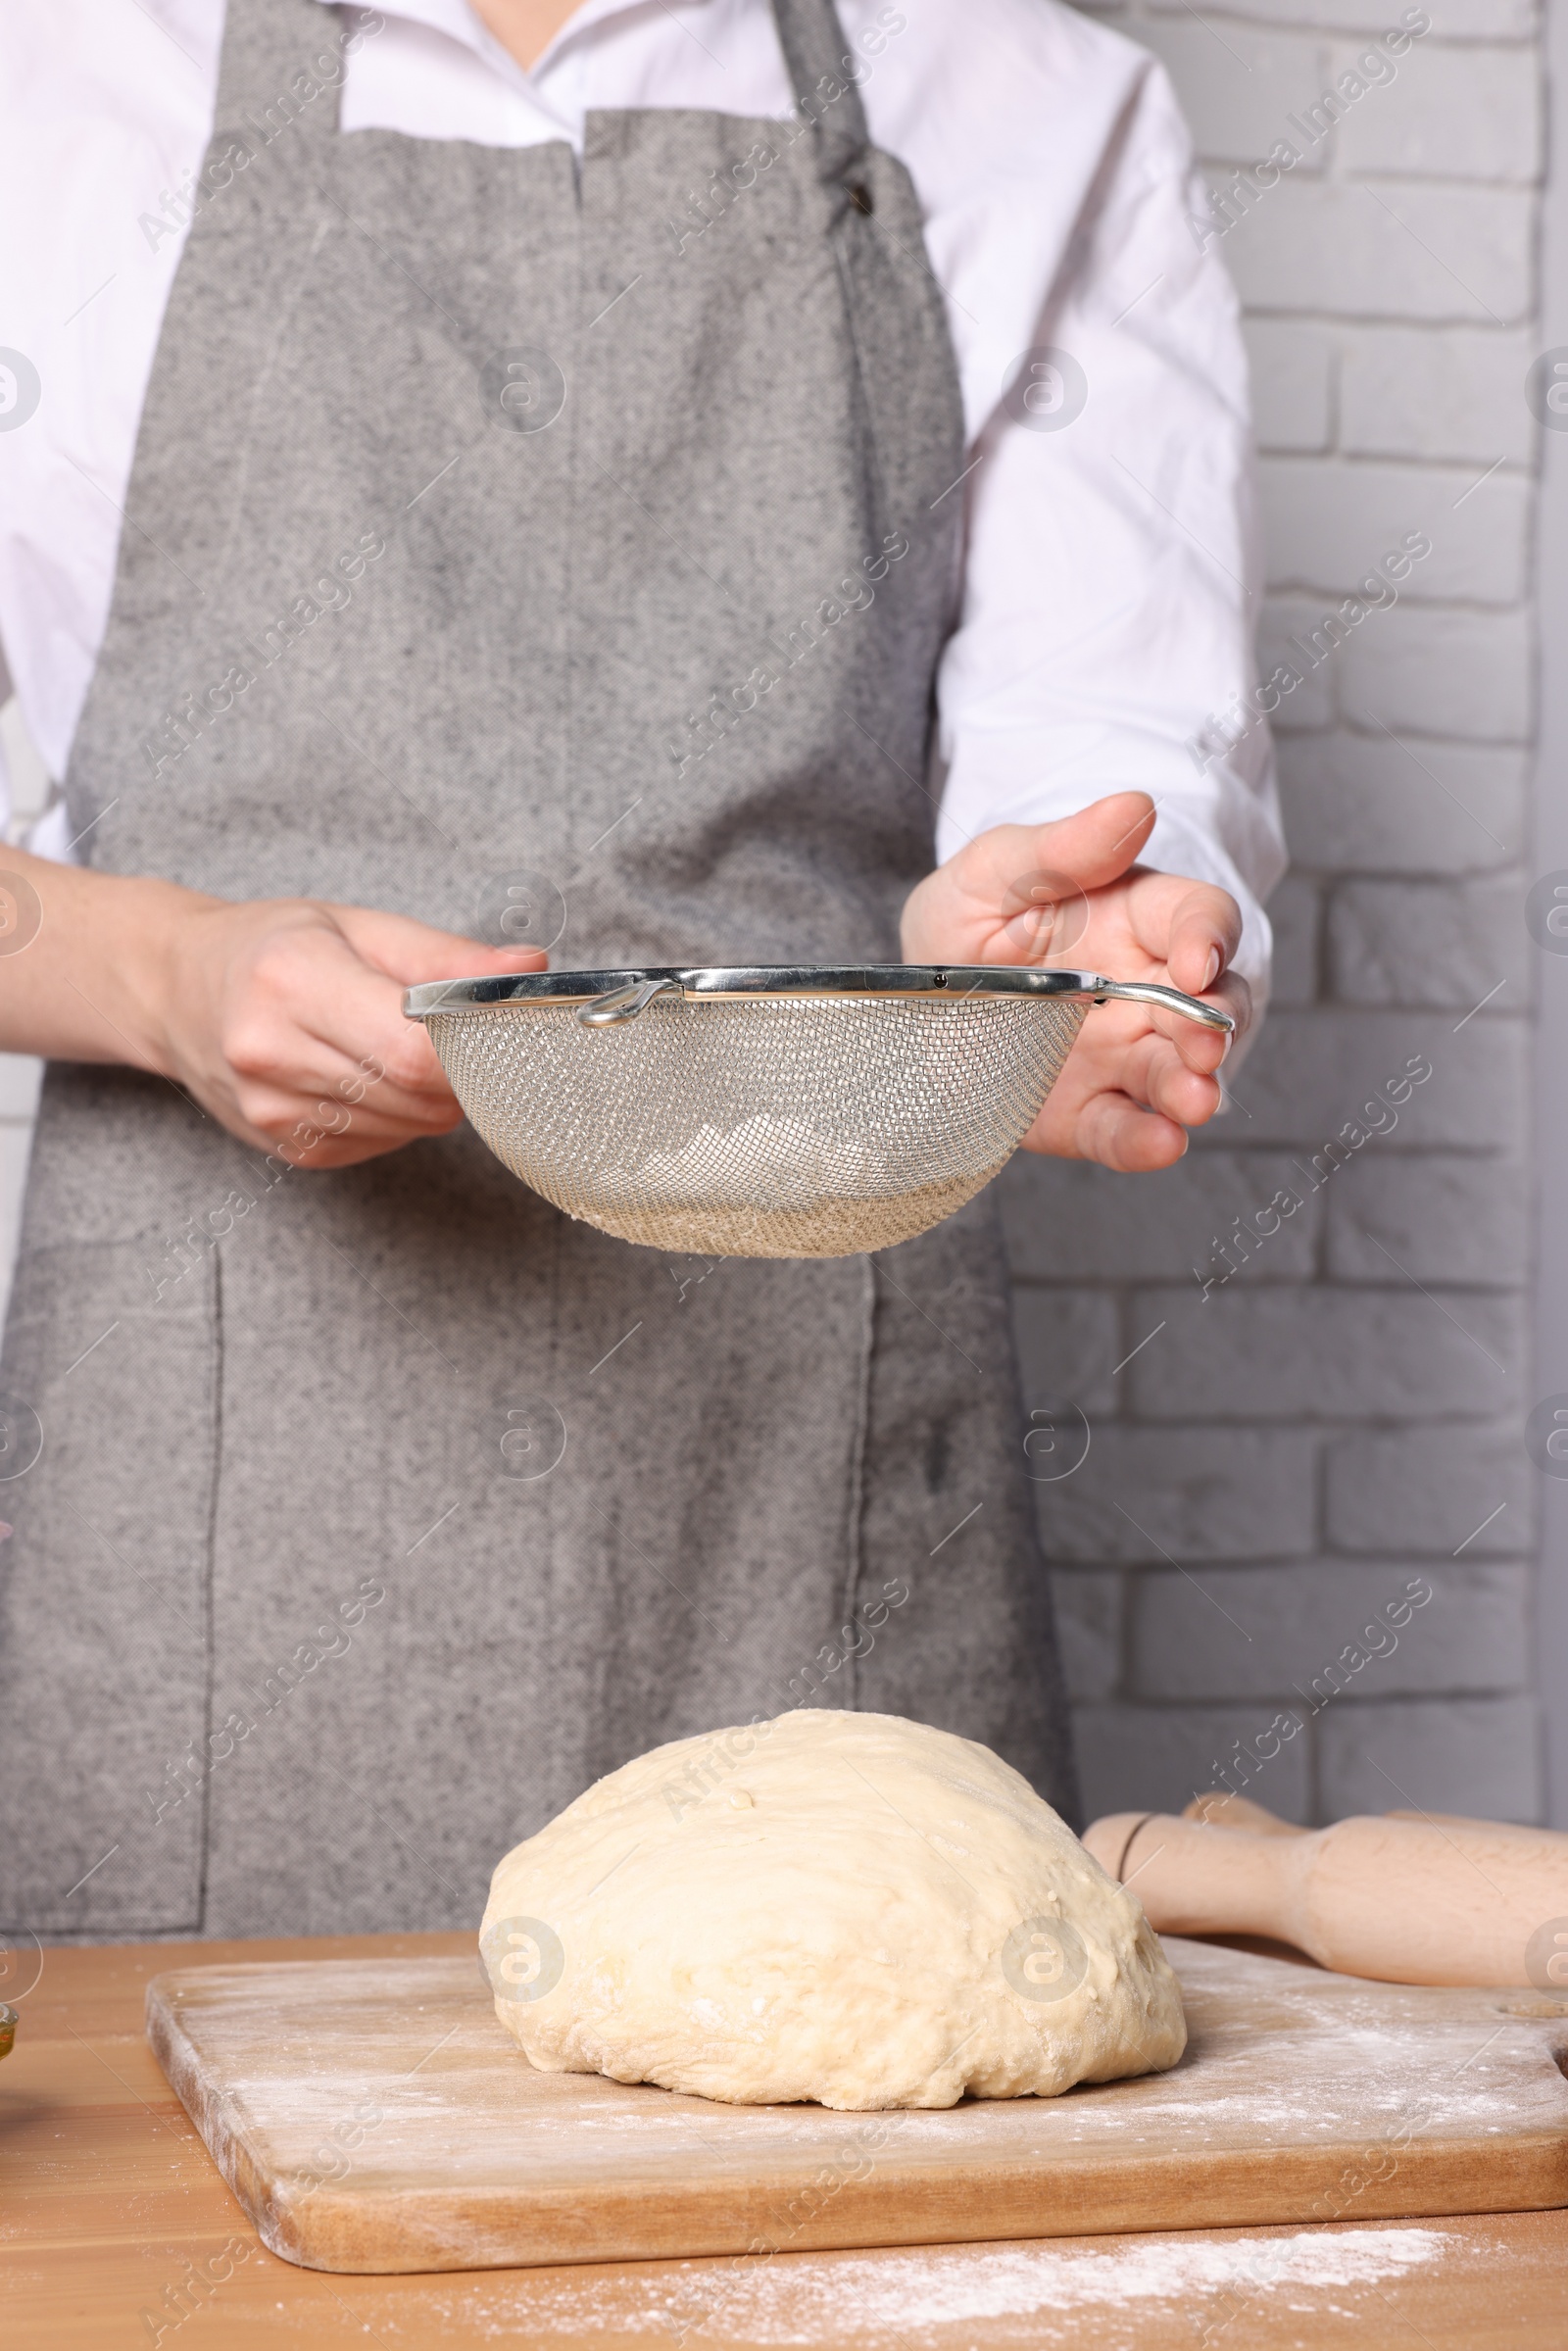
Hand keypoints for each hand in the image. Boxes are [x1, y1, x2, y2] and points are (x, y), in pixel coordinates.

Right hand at [152, 896, 543, 1168]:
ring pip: (412, 1125)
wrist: (174, 991)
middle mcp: (272, 1053)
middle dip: (459, 1068)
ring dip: (430, 1093)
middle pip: (421, 1094)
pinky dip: (397, 1113)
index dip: (473, 1047)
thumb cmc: (270, 947)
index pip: (414, 1051)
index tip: (496, 1027)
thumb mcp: (359, 926)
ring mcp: (274, 1112)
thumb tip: (529, 969)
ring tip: (391, 1045)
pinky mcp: (289, 1150)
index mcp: (291, 981)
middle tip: (448, 1029)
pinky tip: (362, 1074)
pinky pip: (386, 1143)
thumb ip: (448, 958)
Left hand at [900, 791, 1249, 1170]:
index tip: (1197, 962)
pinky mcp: (1086, 1113)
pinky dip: (1145, 1143)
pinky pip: (1123, 1131)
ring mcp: (1121, 1057)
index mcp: (1136, 920)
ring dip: (1194, 1088)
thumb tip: (1136, 807)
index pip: (1198, 919)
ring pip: (1178, 1074)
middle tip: (1203, 1044)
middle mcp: (1144, 992)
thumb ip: (1063, 846)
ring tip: (1192, 1101)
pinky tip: (1160, 1143)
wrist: (914, 996)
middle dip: (1214, 1026)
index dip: (1208, 938)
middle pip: (1209, 1007)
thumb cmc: (972, 917)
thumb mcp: (998, 868)